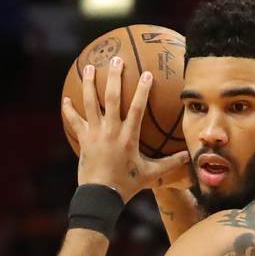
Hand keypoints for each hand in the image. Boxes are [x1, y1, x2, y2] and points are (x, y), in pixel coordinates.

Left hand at [62, 56, 189, 201]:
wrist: (101, 196)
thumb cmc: (127, 185)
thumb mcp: (151, 174)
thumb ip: (170, 164)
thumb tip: (188, 157)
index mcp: (129, 138)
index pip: (136, 108)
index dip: (142, 90)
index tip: (146, 74)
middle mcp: (111, 131)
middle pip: (111, 98)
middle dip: (114, 77)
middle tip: (116, 60)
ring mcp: (94, 134)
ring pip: (90, 103)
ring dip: (89, 84)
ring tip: (90, 67)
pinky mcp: (83, 139)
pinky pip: (74, 121)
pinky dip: (69, 109)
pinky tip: (66, 99)